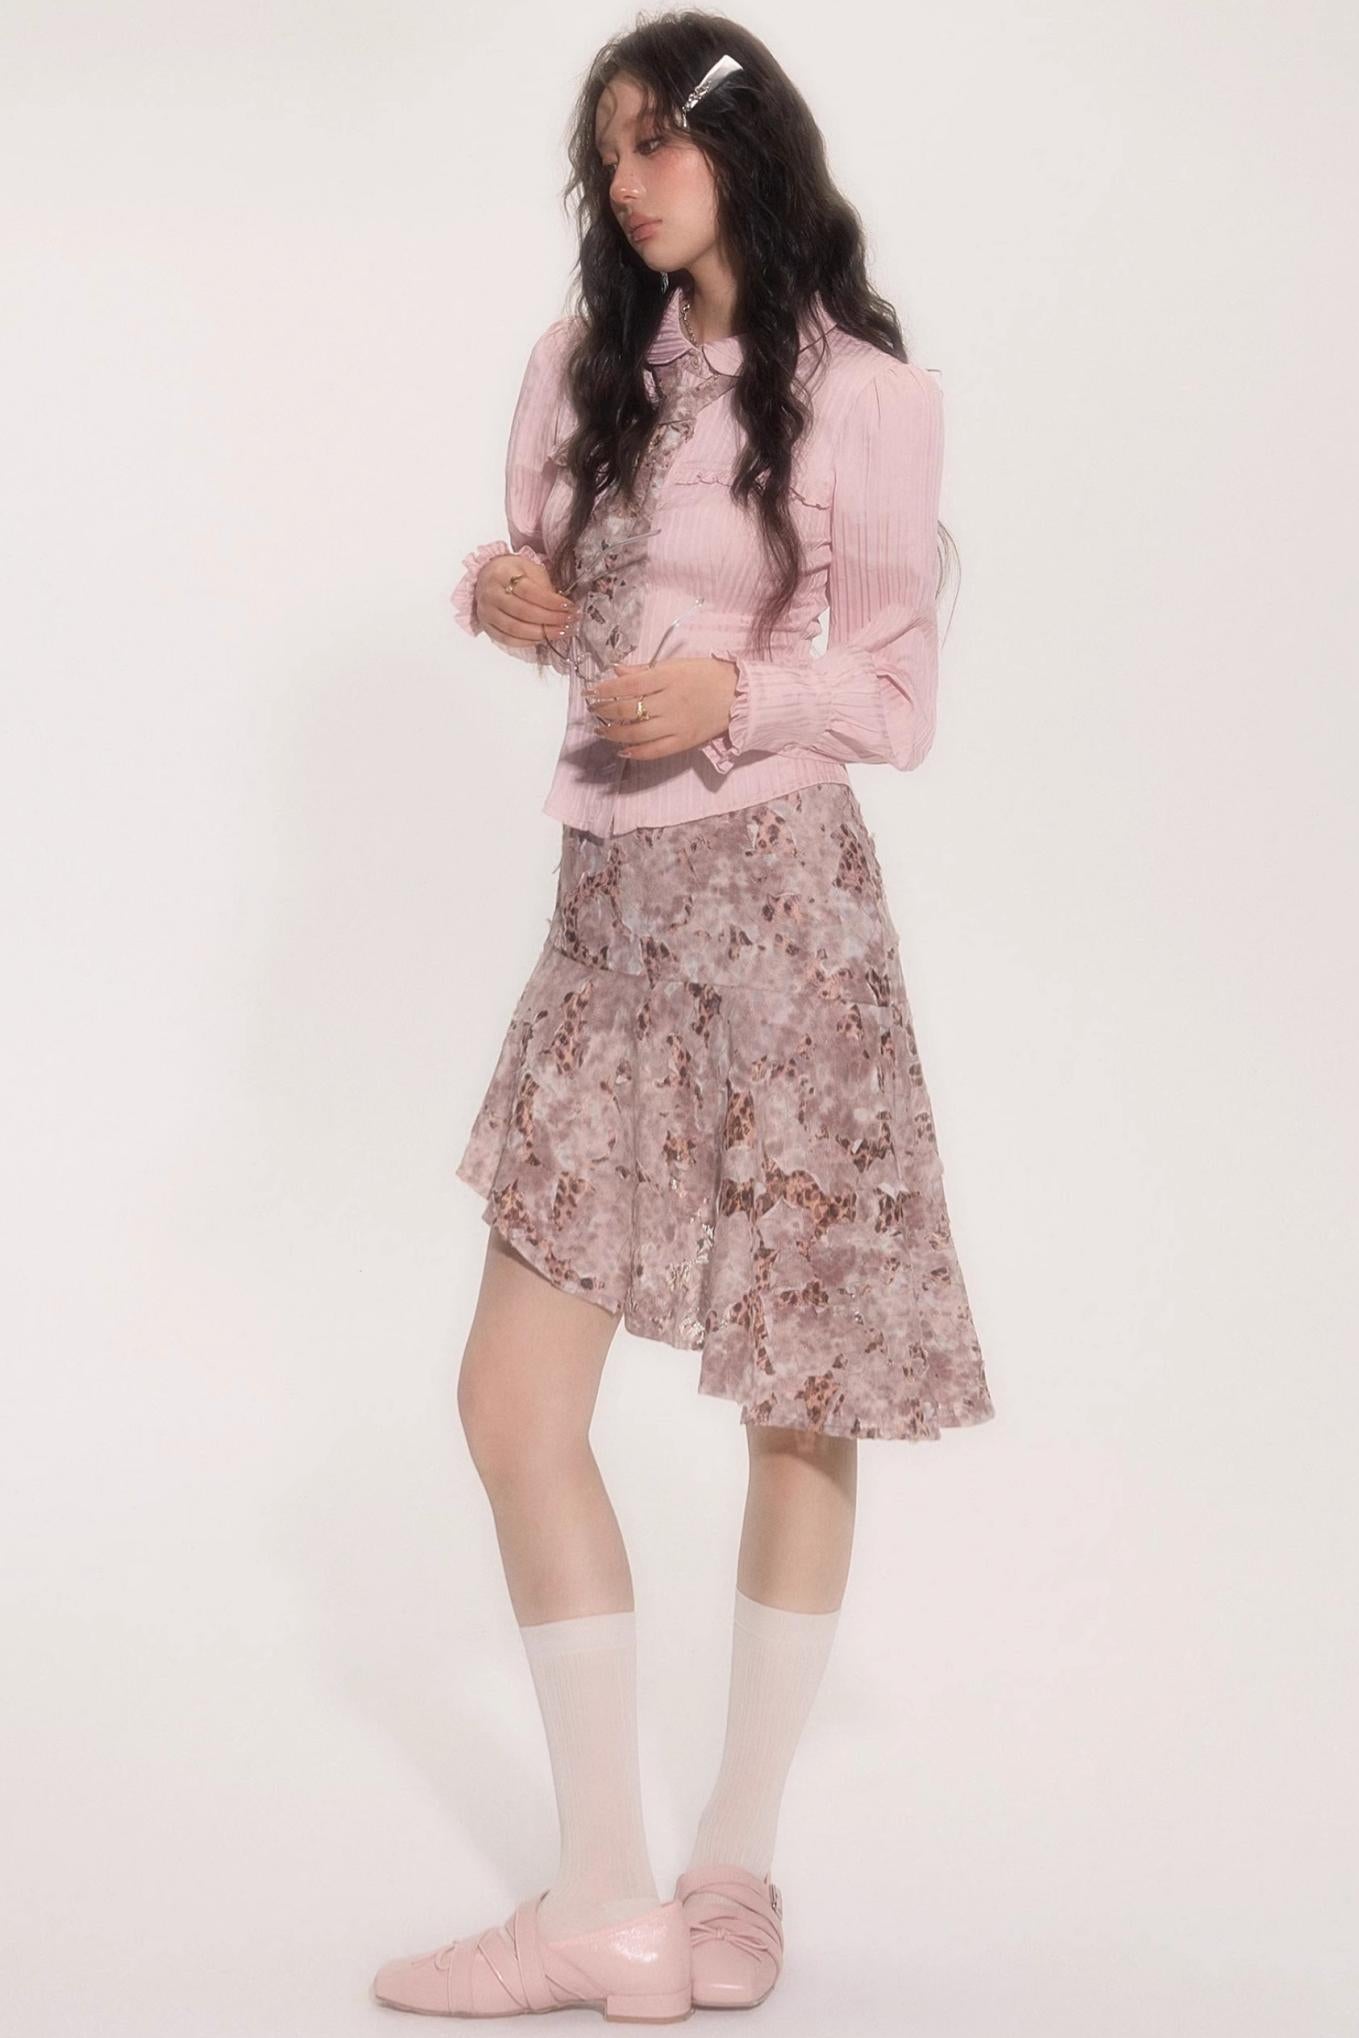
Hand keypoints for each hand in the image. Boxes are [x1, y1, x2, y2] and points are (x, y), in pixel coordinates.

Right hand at [475, 554, 577, 650]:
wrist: (488, 577)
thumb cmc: (512, 573)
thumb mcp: (530, 569)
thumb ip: (544, 586)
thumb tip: (561, 608)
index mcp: (502, 574)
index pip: (529, 591)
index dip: (551, 602)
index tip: (569, 607)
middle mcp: (491, 593)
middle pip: (523, 612)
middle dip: (551, 619)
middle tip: (569, 621)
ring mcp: (487, 612)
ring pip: (516, 629)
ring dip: (542, 634)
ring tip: (561, 632)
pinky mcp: (487, 626)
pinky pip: (508, 640)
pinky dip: (528, 642)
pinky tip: (543, 639)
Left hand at [585, 656, 738, 760]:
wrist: (739, 696)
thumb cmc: (708, 675)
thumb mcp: (677, 664)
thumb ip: (645, 669)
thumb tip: (617, 670)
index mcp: (668, 677)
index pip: (628, 684)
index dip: (605, 689)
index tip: (591, 692)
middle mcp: (669, 701)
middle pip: (628, 709)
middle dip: (605, 711)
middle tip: (594, 710)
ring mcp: (676, 724)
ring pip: (637, 732)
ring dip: (615, 733)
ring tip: (603, 730)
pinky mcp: (684, 741)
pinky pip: (655, 751)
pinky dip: (636, 752)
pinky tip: (623, 750)